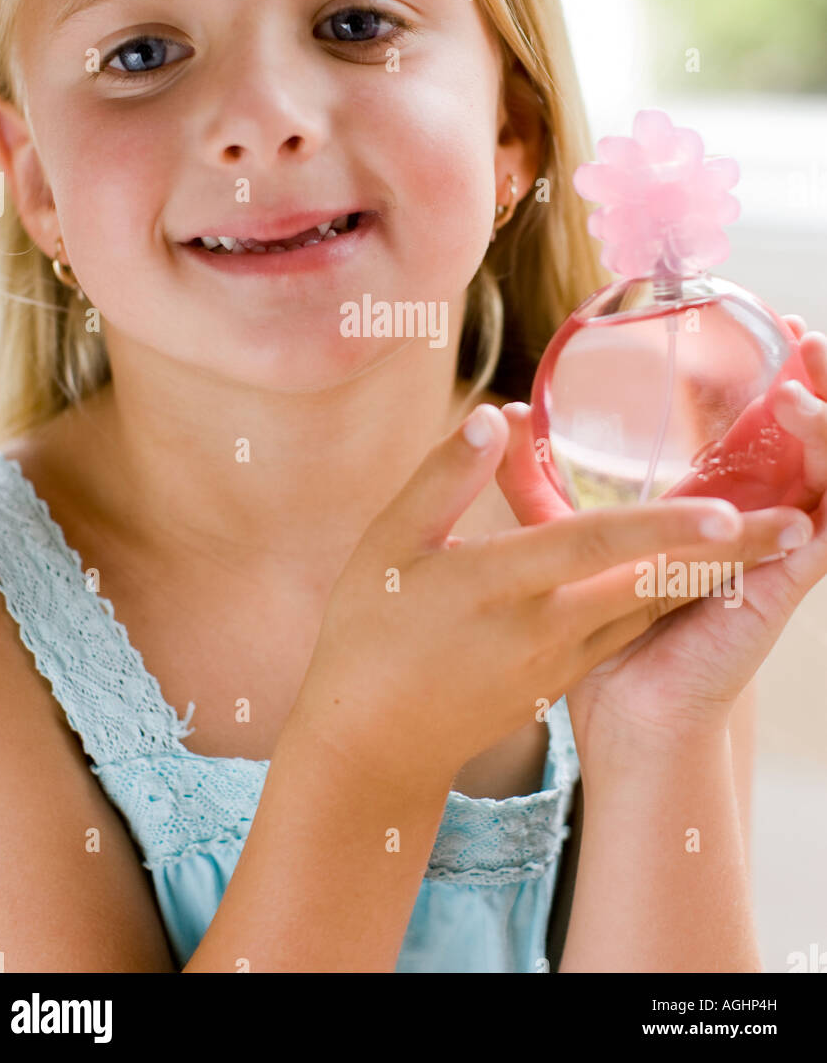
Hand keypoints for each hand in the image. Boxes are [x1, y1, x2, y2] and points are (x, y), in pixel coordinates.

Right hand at [289, 404, 768, 786]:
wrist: (373, 740)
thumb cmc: (371, 630)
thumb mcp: (390, 544)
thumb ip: (445, 477)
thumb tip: (499, 415)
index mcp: (498, 586)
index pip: (591, 547)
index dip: (660, 527)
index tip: (723, 509)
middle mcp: (544, 627)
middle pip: (650, 583)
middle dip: (727, 554)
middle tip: (795, 523)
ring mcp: (561, 660)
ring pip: (652, 609)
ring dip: (716, 575)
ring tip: (774, 538)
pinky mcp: (565, 676)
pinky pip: (632, 628)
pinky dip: (676, 597)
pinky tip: (705, 569)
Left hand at [495, 323, 826, 769]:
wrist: (626, 716)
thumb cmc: (598, 639)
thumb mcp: (565, 539)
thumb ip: (536, 484)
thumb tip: (501, 416)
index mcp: (716, 513)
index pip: (765, 434)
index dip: (781, 383)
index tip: (778, 327)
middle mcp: (756, 527)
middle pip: (807, 442)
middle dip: (817, 384)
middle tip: (802, 331)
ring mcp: (776, 553)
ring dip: (826, 415)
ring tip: (804, 365)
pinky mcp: (786, 580)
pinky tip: (805, 421)